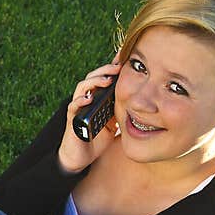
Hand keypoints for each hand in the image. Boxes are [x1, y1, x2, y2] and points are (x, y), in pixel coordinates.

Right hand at [58, 52, 122, 173]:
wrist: (80, 157)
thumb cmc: (96, 140)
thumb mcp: (115, 123)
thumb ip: (123, 112)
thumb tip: (142, 106)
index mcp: (99, 98)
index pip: (105, 77)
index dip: (114, 66)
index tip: (126, 57)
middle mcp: (88, 99)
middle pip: (94, 77)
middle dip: (106, 70)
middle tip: (118, 66)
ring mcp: (79, 108)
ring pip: (82, 87)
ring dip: (94, 81)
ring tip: (105, 79)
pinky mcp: (72, 119)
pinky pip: (73, 107)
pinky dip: (80, 101)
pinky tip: (88, 99)